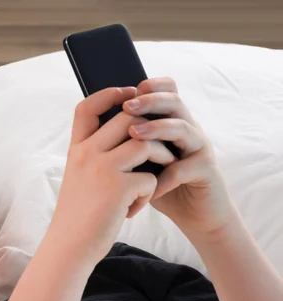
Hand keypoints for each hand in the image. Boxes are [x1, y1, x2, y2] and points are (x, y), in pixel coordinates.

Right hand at [50, 87, 174, 261]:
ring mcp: (102, 169)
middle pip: (127, 118)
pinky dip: (150, 192)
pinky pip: (150, 176)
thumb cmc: (79, 213)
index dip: (109, 94)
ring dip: (159, 158)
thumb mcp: (79, 177)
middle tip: (159, 143)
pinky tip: (135, 208)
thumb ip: (95, 155)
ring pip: (145, 143)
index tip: (128, 93)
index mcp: (76, 150)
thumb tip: (129, 134)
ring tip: (156, 175)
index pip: (86, 107)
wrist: (70, 246)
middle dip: (150, 127)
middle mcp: (86, 153)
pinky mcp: (119, 188)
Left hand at [123, 77, 233, 236]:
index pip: (166, 90)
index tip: (123, 92)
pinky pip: (184, 168)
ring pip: (182, 128)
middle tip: (126, 106)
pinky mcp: (206, 170)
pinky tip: (147, 187)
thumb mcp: (140, 160)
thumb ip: (127, 143)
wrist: (193, 214)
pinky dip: (163, 178)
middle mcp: (188, 129)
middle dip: (148, 101)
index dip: (149, 85)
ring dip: (156, 130)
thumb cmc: (161, 184)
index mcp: (171, 121)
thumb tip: (94, 127)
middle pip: (173, 101)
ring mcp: (199, 148)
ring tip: (133, 135)